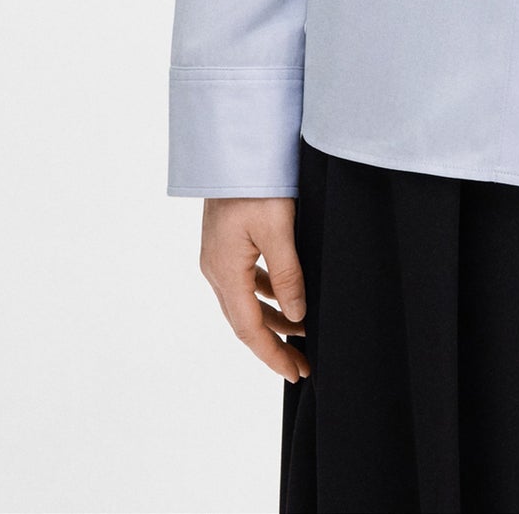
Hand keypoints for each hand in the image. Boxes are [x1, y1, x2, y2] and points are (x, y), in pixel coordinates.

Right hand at [200, 197, 310, 381]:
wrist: (233, 146)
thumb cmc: (255, 183)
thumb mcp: (278, 230)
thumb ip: (288, 276)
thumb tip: (297, 318)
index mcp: (225, 271)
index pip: (249, 329)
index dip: (272, 355)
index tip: (296, 373)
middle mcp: (215, 268)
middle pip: (244, 320)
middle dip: (273, 344)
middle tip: (302, 364)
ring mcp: (218, 255)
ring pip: (245, 300)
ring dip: (272, 319)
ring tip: (302, 333)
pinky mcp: (225, 242)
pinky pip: (246, 280)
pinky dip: (267, 294)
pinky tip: (286, 296)